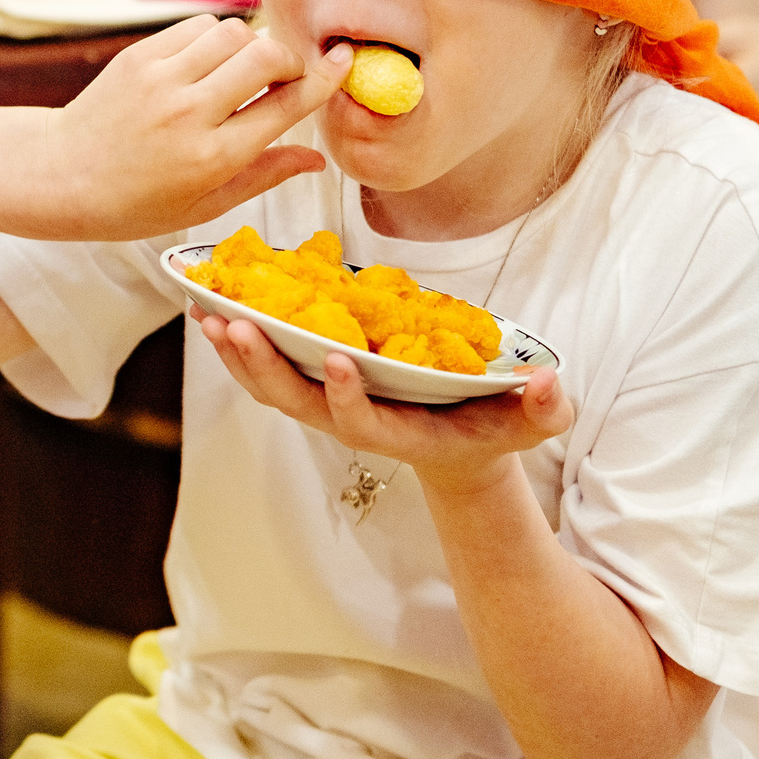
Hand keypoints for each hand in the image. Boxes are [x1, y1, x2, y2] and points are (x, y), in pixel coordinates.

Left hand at [29, 21, 352, 238]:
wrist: (60, 176)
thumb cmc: (133, 203)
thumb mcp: (204, 206)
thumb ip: (263, 176)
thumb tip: (318, 160)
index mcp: (212, 158)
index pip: (286, 106)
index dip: (324, 80)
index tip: (343, 62)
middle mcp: (189, 114)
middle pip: (266, 56)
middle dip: (289, 60)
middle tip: (284, 75)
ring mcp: (161, 80)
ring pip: (233, 33)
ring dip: (250, 46)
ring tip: (240, 71)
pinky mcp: (139, 56)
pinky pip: (197, 26)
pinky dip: (214, 38)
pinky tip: (205, 63)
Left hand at [194, 309, 572, 497]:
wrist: (457, 448)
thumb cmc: (492, 431)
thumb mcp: (528, 423)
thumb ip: (543, 408)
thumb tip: (550, 384)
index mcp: (398, 431)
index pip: (363, 421)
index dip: (348, 397)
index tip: (339, 362)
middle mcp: (353, 420)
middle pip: (297, 401)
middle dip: (264, 366)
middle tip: (235, 326)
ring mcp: (328, 406)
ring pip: (272, 386)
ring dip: (239, 354)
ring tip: (208, 314)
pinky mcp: (316, 387)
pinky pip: (268, 369)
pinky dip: (240, 344)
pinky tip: (212, 311)